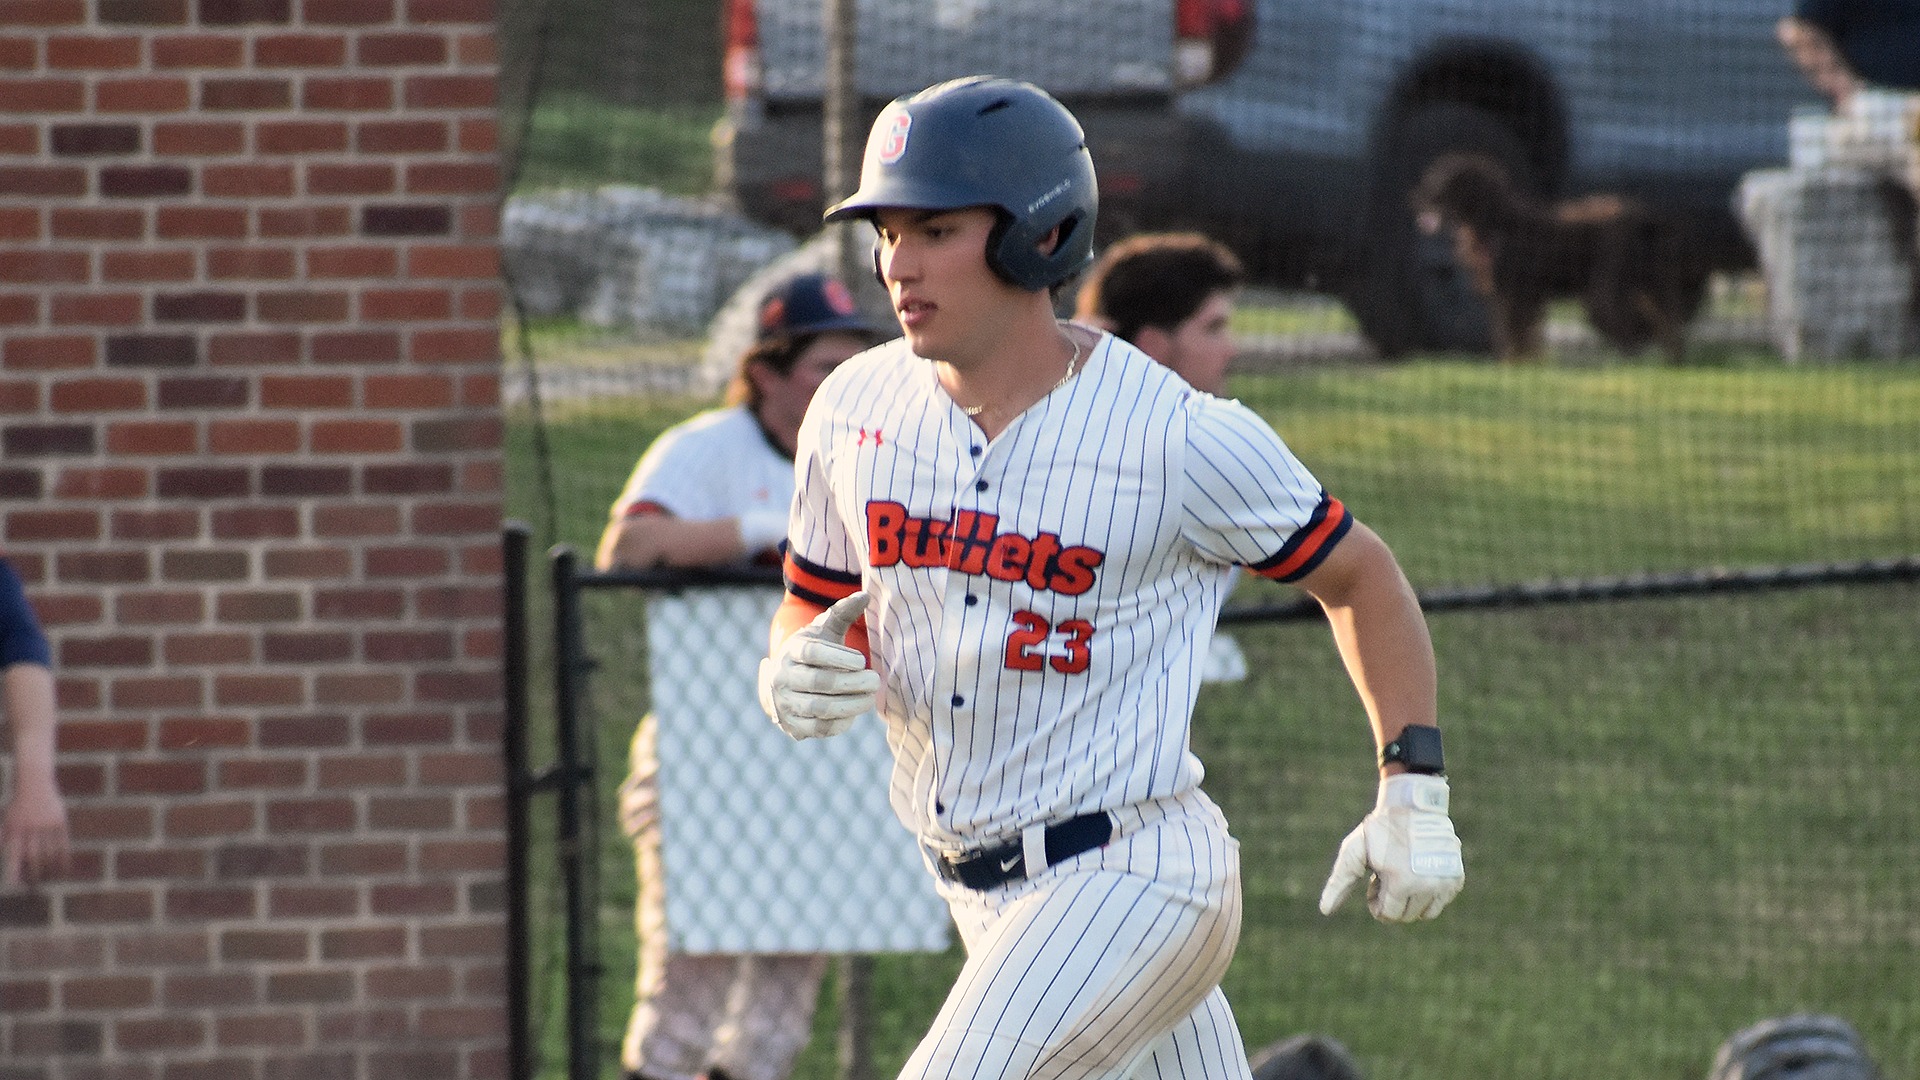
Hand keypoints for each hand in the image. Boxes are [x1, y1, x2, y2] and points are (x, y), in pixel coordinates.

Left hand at [2, 783, 70, 887]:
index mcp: (15, 829)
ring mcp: (47, 825)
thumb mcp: (7, 820)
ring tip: (49, 878)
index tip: (15, 886)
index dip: (14, 871)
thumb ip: (3, 838)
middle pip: (34, 857)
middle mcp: (31, 828)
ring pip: (50, 852)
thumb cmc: (19, 805)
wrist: (34, 783)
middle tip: (35, 885)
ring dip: (50, 868)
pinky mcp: (60, 822)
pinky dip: (64, 858)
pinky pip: (63, 844)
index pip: (14, 855)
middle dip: (34, 873)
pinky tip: (64, 868)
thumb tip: (1, 855)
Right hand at [758, 592, 878, 739]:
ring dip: (850, 704)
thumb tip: (865, 596)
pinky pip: (818, 728)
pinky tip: (855, 713)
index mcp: (792, 651)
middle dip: (851, 683)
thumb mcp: (824, 631)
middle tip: (875, 681)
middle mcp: (783, 677)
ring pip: (819, 707)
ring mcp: (785, 703)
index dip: (838, 656)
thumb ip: (843, 613)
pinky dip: (839, 723)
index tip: (862, 660)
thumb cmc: (813, 652)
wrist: (783, 683)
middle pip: (818, 682)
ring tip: (870, 697)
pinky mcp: (792, 725)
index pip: (812, 653)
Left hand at [1319, 773, 1463, 921]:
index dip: (1376, 901)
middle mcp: (1427, 886)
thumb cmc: (1380, 830)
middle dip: (1392, 901)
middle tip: (1387, 876)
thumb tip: (1325, 910)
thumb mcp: (1355, 851)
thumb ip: (1340, 881)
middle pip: (1406, 916)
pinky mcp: (1456, 878)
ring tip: (1402, 874)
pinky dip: (1429, 895)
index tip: (1374, 882)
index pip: (1388, 915)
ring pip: (1425, 913)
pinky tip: (1419, 873)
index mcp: (1401, 882)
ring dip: (1411, 900)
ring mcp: (1444, 882)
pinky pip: (1441, 902)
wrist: (1413, 805)